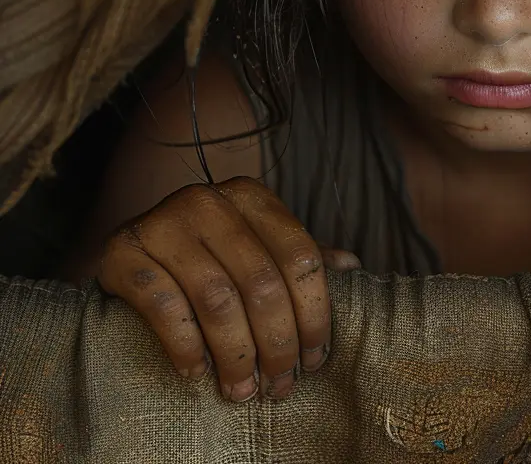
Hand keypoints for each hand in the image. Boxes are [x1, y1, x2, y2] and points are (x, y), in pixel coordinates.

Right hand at [97, 176, 359, 401]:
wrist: (129, 244)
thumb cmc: (207, 251)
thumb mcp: (253, 243)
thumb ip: (296, 255)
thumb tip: (351, 266)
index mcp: (251, 195)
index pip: (300, 256)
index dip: (314, 313)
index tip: (315, 359)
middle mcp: (209, 201)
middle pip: (262, 282)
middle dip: (277, 343)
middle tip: (279, 386)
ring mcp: (163, 222)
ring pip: (217, 299)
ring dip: (235, 354)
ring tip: (241, 390)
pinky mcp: (123, 252)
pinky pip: (164, 307)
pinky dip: (186, 346)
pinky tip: (197, 373)